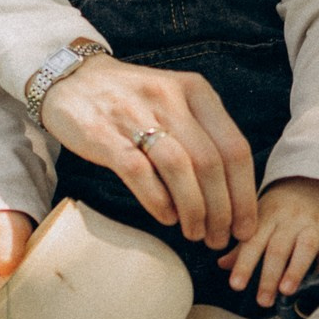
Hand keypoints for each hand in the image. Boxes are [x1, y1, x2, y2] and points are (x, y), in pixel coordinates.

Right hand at [38, 56, 260, 247]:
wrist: (72, 79)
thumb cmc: (133, 100)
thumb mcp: (176, 102)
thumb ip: (203, 136)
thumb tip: (230, 196)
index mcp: (196, 91)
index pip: (234, 147)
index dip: (244, 194)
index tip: (245, 225)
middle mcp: (170, 99)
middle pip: (211, 163)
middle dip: (222, 211)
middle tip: (220, 239)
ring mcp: (136, 115)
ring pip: (180, 169)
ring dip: (194, 211)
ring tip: (195, 234)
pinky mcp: (104, 134)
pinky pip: (140, 173)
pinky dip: (159, 202)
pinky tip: (167, 218)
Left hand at [216, 177, 318, 306]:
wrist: (317, 182)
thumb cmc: (283, 207)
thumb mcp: (261, 217)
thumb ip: (244, 243)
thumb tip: (223, 265)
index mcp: (268, 215)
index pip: (253, 242)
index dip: (244, 264)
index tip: (236, 285)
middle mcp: (291, 219)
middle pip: (278, 248)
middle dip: (269, 276)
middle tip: (262, 301)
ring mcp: (315, 225)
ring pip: (305, 248)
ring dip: (295, 270)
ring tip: (286, 291)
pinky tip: (314, 287)